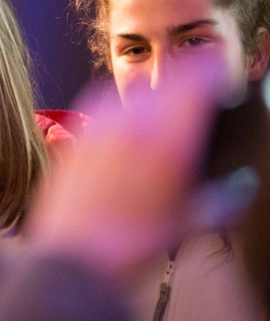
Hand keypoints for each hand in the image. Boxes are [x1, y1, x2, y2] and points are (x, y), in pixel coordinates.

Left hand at [28, 60, 226, 281]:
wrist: (74, 256)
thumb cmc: (135, 244)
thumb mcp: (188, 225)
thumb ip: (222, 202)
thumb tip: (245, 186)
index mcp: (168, 142)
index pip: (192, 85)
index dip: (206, 69)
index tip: (215, 64)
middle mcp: (132, 126)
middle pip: (162, 84)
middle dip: (181, 79)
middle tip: (195, 80)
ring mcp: (98, 128)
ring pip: (129, 94)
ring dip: (149, 92)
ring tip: (161, 100)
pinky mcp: (74, 138)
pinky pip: (99, 108)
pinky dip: (119, 108)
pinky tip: (124, 123)